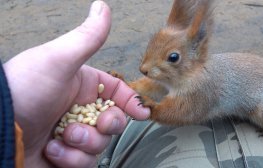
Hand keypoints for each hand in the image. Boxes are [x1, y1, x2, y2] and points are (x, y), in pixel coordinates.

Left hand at [3, 1, 149, 167]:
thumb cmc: (23, 90)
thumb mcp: (58, 60)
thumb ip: (87, 37)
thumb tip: (103, 7)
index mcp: (83, 87)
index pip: (117, 93)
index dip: (131, 102)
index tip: (141, 113)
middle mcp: (79, 110)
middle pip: (114, 122)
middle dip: (107, 126)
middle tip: (96, 123)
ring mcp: (73, 135)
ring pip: (100, 144)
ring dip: (83, 143)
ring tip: (61, 137)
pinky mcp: (65, 156)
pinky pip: (83, 162)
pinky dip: (69, 159)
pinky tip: (51, 150)